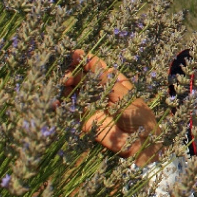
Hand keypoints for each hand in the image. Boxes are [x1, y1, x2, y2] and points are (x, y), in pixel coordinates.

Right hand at [62, 49, 160, 165]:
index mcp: (115, 83)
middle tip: (69, 74)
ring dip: (68, 85)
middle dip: (75, 73)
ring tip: (65, 83)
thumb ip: (106, 81)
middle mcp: (102, 92)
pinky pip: (72, 109)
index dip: (88, 60)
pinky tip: (57, 100)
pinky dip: (63, 104)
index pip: (99, 68)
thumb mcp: (124, 95)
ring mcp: (93, 105)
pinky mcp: (86, 119)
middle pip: (85, 78)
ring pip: (76, 90)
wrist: (138, 143)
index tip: (77, 54)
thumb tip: (92, 62)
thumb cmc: (139, 116)